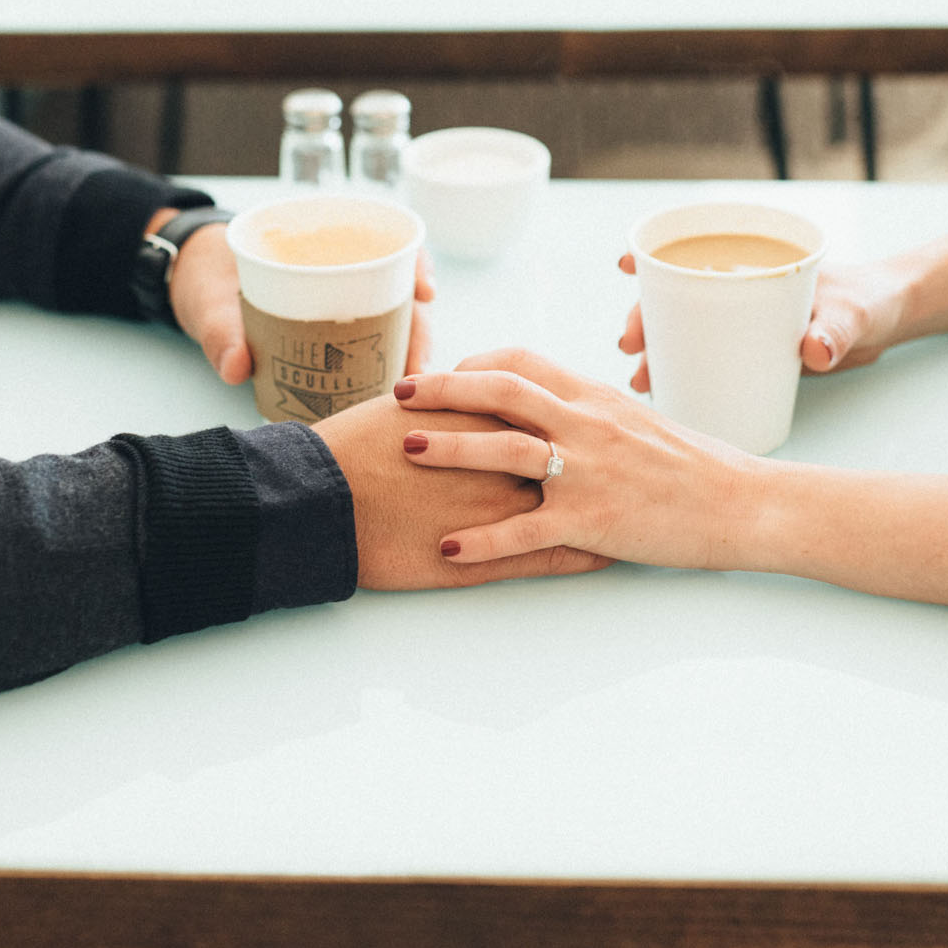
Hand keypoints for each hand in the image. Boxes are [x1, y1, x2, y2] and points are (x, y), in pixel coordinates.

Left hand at [162, 210, 436, 384]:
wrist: (189, 281)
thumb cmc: (205, 276)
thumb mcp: (210, 300)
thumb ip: (220, 332)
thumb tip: (237, 369)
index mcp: (320, 243)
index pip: (387, 241)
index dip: (416, 263)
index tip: (425, 291)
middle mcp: (341, 272)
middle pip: (400, 292)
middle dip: (420, 328)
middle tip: (418, 367)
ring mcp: (340, 304)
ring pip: (392, 324)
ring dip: (406, 354)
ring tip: (408, 391)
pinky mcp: (331, 337)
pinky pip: (368, 349)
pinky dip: (382, 368)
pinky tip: (388, 396)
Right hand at [312, 392, 610, 588]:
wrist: (318, 500)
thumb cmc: (348, 452)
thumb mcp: (399, 411)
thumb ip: (438, 401)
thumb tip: (450, 389)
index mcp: (481, 419)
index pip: (541, 409)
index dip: (567, 416)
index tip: (587, 419)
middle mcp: (501, 459)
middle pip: (568, 454)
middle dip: (599, 458)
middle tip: (623, 459)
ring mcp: (499, 510)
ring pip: (571, 506)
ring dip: (603, 509)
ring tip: (629, 509)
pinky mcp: (486, 556)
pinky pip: (548, 557)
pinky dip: (581, 558)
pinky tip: (604, 559)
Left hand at [394, 348, 764, 569]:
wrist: (744, 503)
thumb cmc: (694, 466)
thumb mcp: (639, 421)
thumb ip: (592, 412)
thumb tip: (552, 407)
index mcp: (595, 397)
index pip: (522, 361)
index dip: (475, 364)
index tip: (444, 376)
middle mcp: (587, 424)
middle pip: (501, 390)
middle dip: (443, 389)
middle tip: (400, 394)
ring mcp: (588, 471)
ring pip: (504, 448)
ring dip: (450, 446)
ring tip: (407, 450)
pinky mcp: (593, 520)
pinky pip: (523, 530)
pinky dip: (480, 541)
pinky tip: (446, 549)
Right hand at [616, 252, 908, 390]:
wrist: (888, 323)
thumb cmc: (870, 301)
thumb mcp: (854, 313)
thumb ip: (835, 331)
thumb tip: (814, 352)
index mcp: (755, 263)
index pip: (695, 249)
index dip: (655, 253)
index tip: (629, 263)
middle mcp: (739, 288)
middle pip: (676, 296)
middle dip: (644, 317)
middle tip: (631, 345)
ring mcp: (741, 320)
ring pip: (685, 331)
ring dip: (657, 353)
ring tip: (642, 380)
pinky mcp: (750, 351)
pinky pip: (707, 358)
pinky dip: (684, 373)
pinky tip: (666, 395)